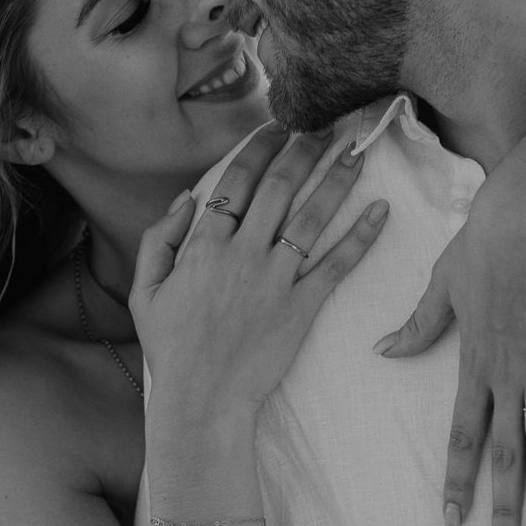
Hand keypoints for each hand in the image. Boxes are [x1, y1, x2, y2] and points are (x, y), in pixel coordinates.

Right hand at [132, 124, 388, 414]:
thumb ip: (160, 240)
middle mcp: (242, 253)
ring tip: (356, 150)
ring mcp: (275, 279)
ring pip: (312, 216)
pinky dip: (361, 236)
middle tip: (325, 125)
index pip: (237, 181)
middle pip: (280, 187)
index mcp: (204, 245)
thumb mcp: (145, 291)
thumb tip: (186, 199)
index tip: (277, 126)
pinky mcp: (302, 307)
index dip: (260, 148)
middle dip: (304, 149)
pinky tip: (381, 210)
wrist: (203, 400)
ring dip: (337, 179)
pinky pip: (337, 265)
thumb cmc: (171, 348)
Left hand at [376, 184, 525, 525]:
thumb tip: (381, 351)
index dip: (456, 480)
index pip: (460, 436)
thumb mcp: (437, 288)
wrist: (523, 219)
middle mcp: (505, 375)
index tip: (451, 520)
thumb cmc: (479, 249)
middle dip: (501, 504)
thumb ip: (416, 327)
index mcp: (471, 365)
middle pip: (503, 452)